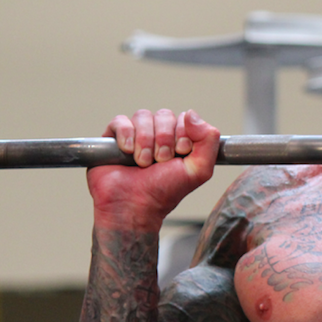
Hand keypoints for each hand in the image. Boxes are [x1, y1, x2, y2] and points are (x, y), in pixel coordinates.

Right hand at [87, 109, 219, 231]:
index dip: (183, 134)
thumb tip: (191, 113)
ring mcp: (136, 135)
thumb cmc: (164, 192)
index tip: (180, 154)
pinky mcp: (113, 138)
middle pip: (164, 115)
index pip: (185, 118)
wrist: (134, 207)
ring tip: (143, 162)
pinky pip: (120, 121)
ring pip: (143, 116)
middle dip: (164, 139)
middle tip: (160, 161)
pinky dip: (126, 135)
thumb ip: (208, 141)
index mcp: (179, 140)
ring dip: (145, 140)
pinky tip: (127, 152)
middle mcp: (158, 135)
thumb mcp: (199, 170)